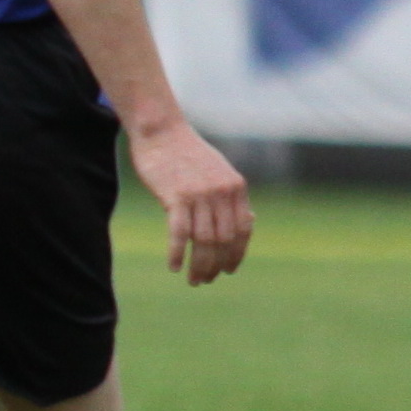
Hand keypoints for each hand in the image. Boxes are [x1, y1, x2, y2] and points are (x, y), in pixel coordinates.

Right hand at [128, 118, 250, 285]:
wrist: (161, 130)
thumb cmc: (186, 152)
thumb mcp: (219, 171)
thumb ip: (233, 196)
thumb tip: (249, 222)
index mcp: (236, 187)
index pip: (243, 230)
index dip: (236, 254)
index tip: (227, 270)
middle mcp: (222, 192)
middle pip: (224, 240)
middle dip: (216, 265)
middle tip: (205, 280)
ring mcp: (200, 194)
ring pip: (204, 241)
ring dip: (199, 265)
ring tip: (192, 279)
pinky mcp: (176, 195)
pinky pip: (180, 233)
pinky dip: (177, 253)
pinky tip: (174, 266)